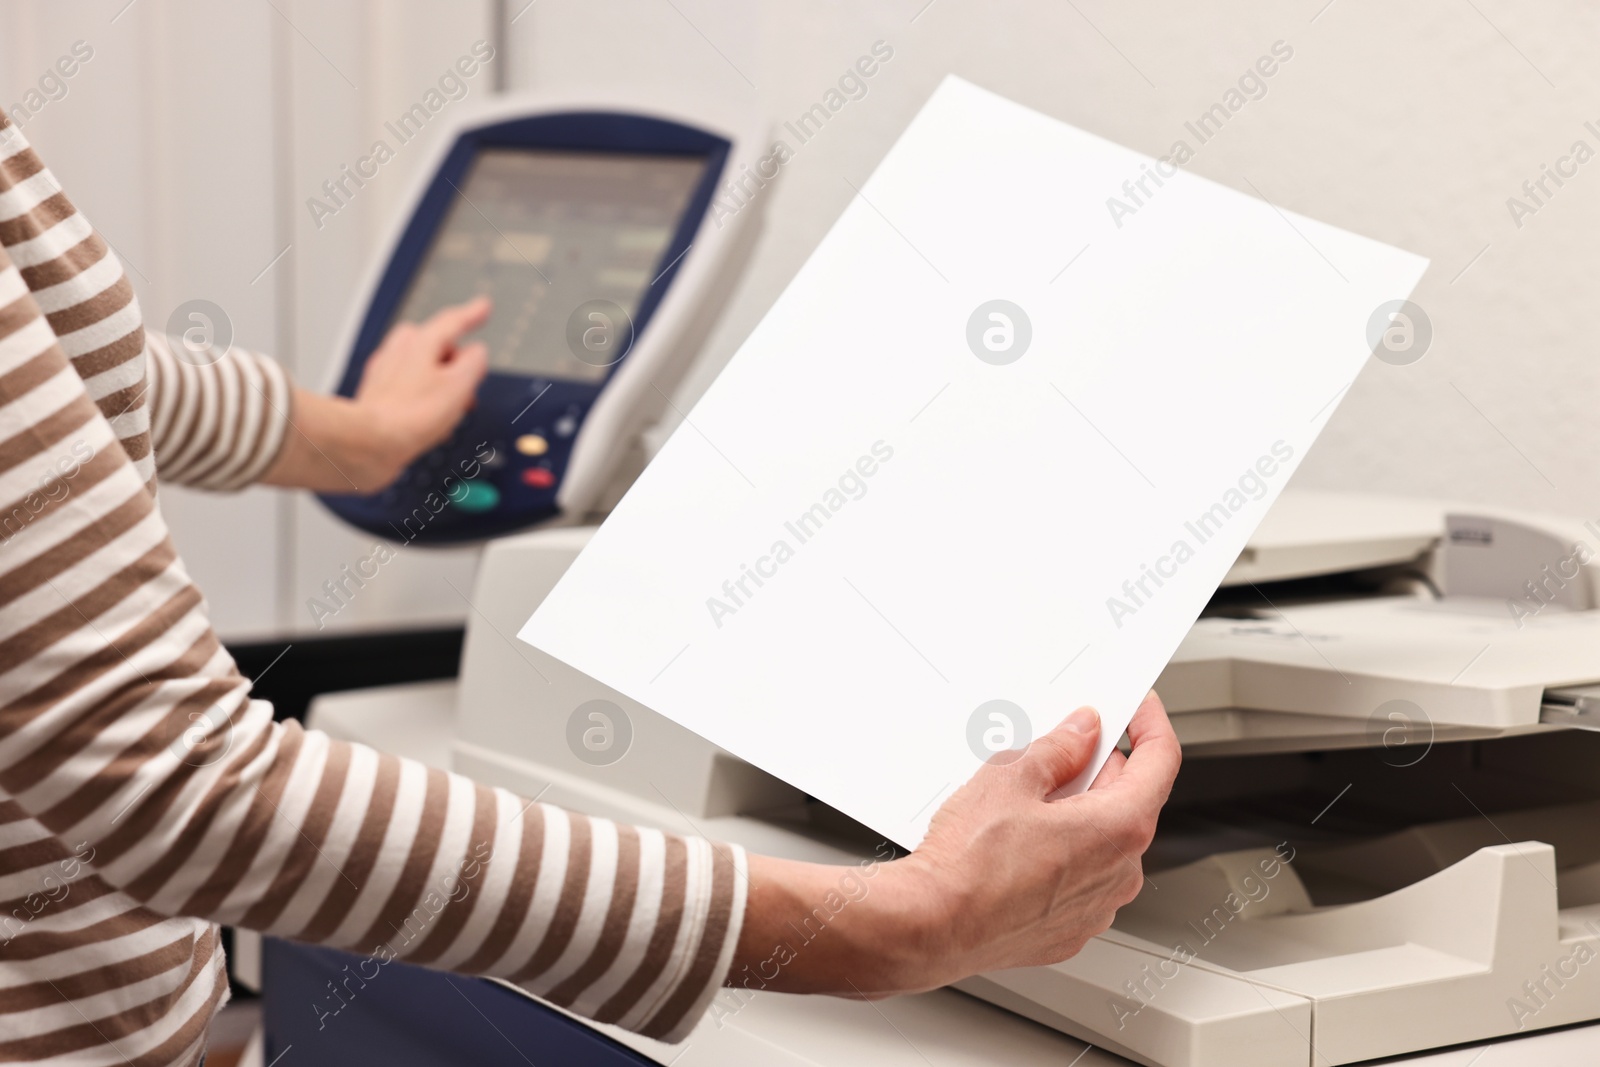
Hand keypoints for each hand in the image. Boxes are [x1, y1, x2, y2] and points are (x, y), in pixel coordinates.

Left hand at [264, 297, 490, 492]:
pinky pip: (410, 387)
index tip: (483, 307)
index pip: (453, 321)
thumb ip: (474, 362)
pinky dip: (424, 398)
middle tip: (468, 388)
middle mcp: (400, 349)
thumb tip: (476, 354)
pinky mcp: (378, 393)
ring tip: (449, 412)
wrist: (371, 443)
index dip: (473, 315)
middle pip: (438, 347)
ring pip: (424, 368)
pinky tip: (428, 421)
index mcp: (421, 341)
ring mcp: (386, 370)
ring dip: (441, 385)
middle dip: (455, 365)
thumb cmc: (411, 416)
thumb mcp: (460, 385)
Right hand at [736, 692, 1179, 997]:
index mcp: (1120, 827)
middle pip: (1128, 801)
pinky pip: (1080, 880)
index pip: (1160, 761)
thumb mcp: (1011, 778)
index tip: (1139, 708)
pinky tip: (1018, 846)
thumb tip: (1080, 733)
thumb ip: (1058, 749)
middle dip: (1098, 772)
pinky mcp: (1070, 929)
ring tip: (1023, 805)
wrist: (933, 925)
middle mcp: (1121, 872)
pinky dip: (1061, 856)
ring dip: (1077, 817)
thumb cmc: (969, 864)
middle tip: (1056, 752)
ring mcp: (1097, 907)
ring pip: (1103, 843)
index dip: (1151, 724)